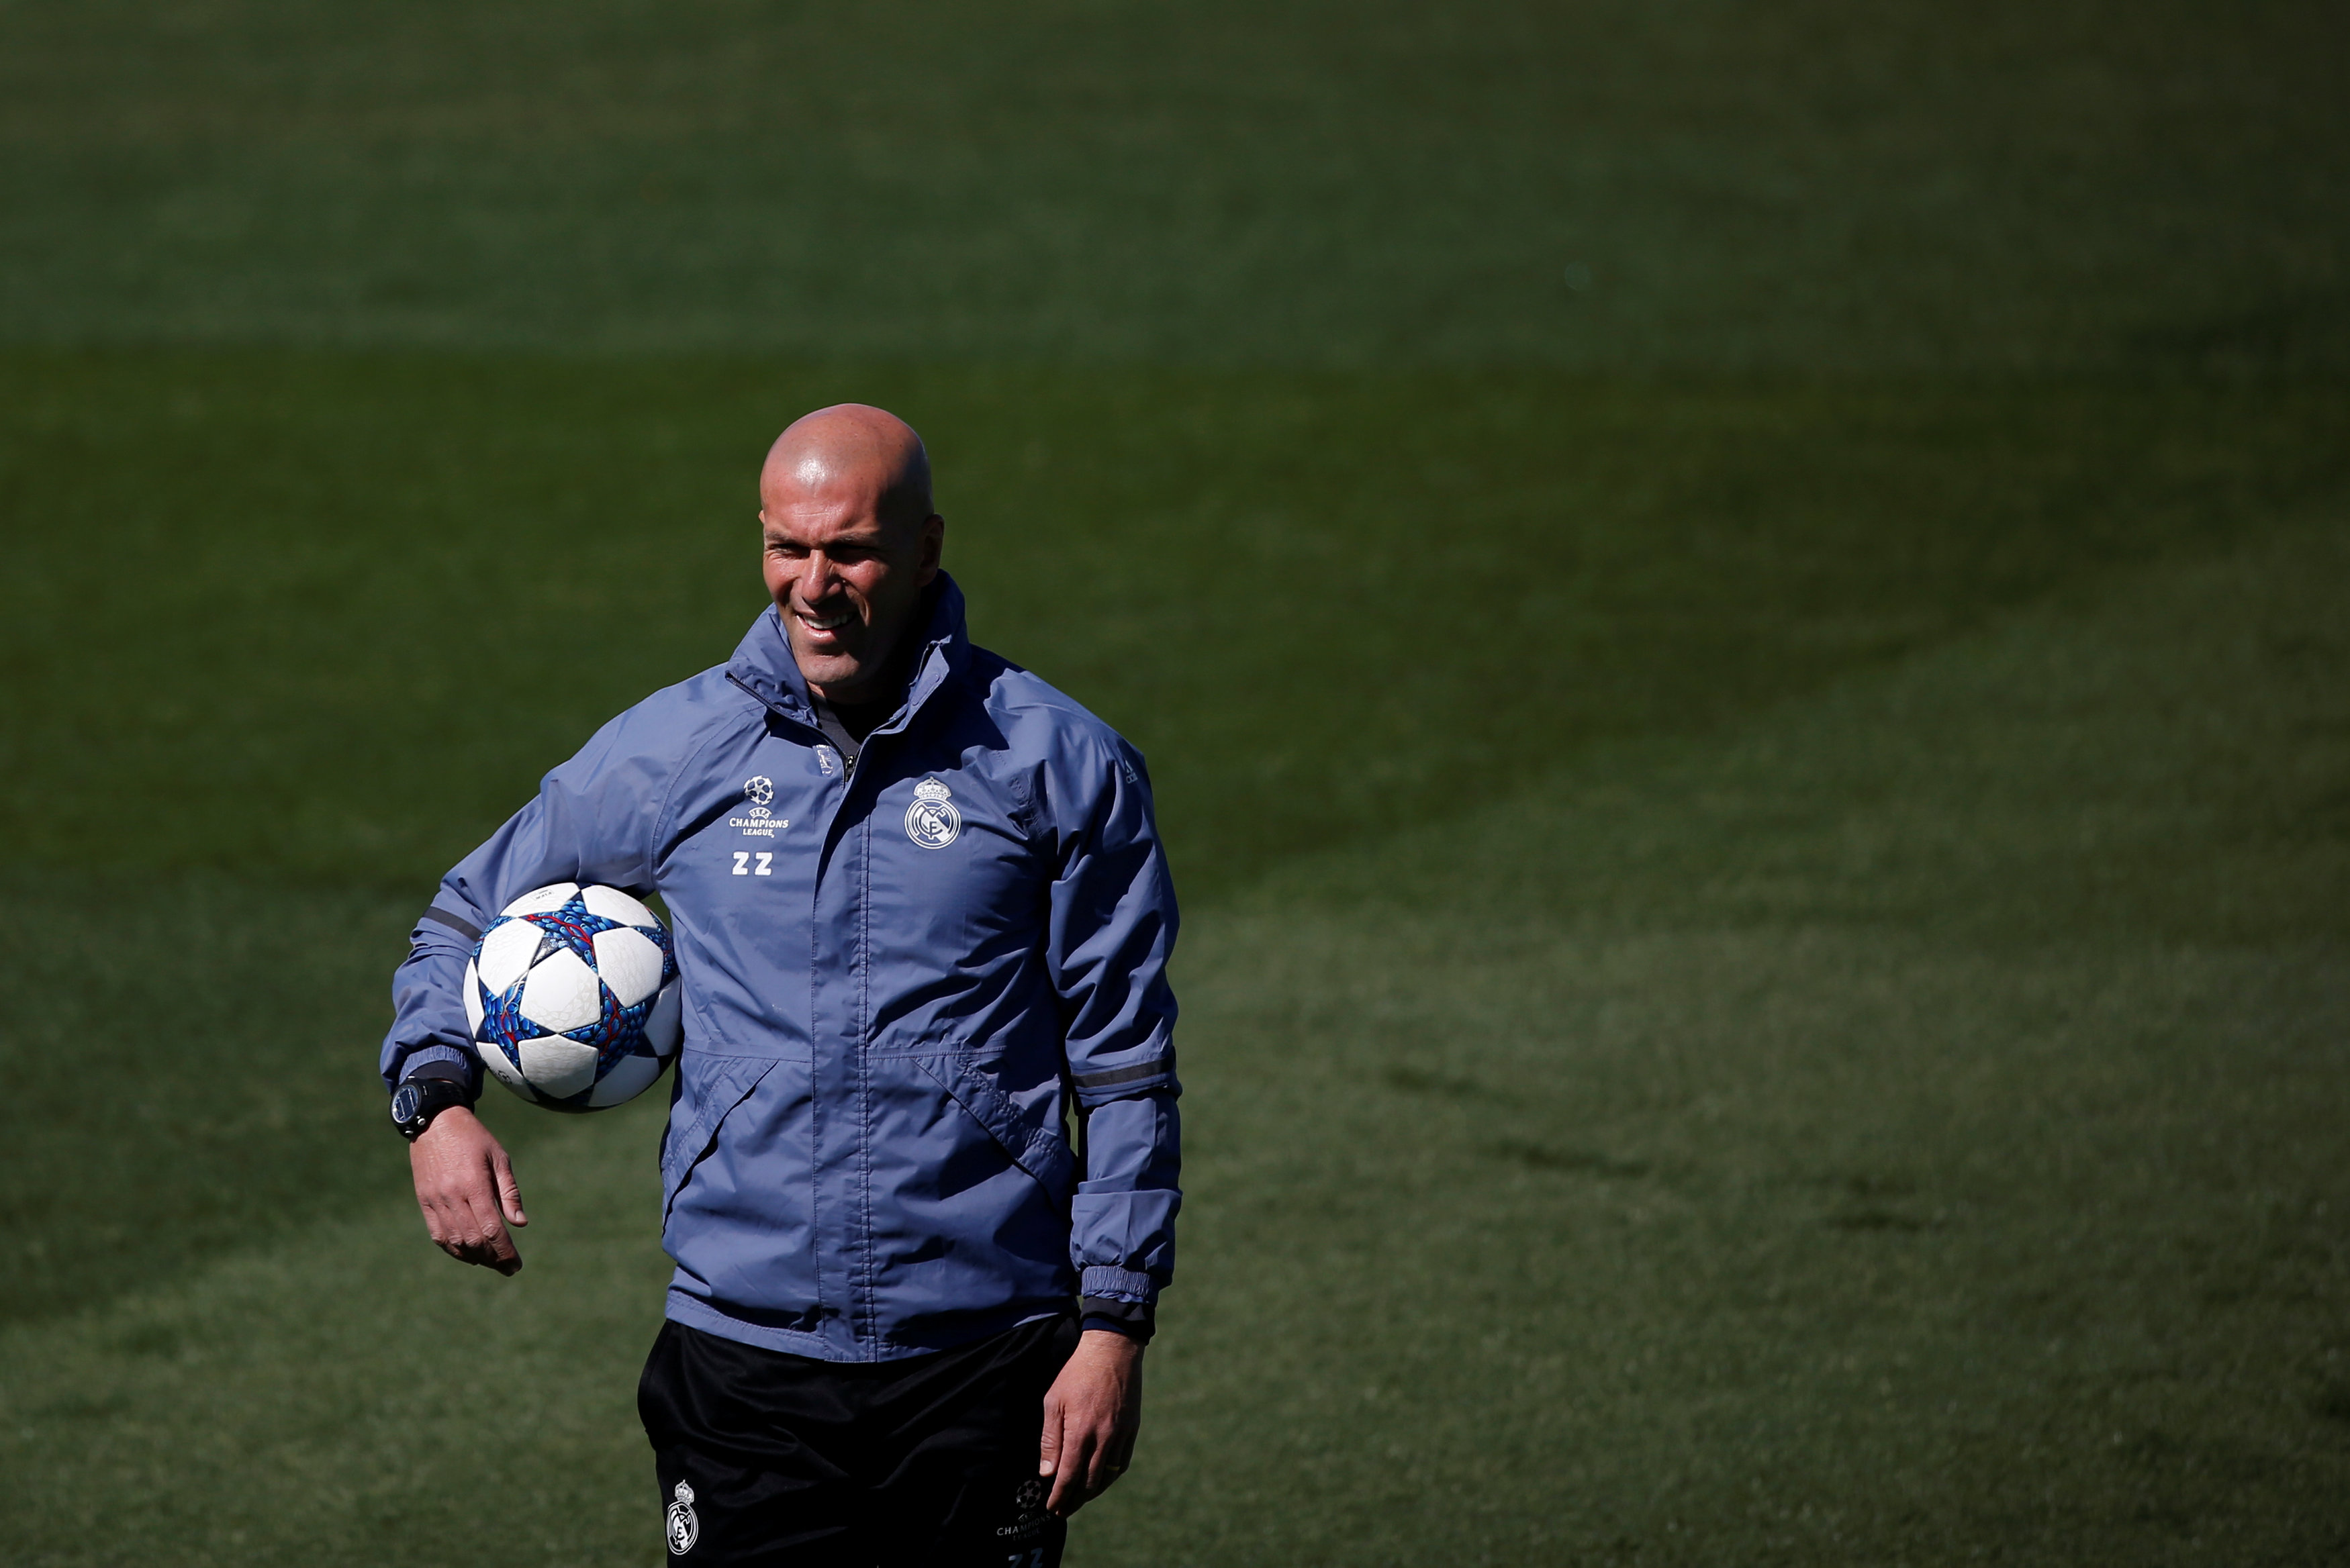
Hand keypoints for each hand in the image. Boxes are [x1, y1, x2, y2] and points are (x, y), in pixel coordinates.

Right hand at [407, 1106, 527, 1274]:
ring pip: (455, 1241)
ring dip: (475, 1257)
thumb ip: (509, 1192)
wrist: (434, 1123)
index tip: (516, 1264)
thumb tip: (520, 1224)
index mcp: (473, 1184)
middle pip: (473, 1240)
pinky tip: (468, 1254)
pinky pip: (438, 1235)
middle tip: (508, 1267)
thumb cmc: (474, 1139)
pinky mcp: (424, 1201)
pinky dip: (453, 1249)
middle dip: (493, 1258)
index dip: (505, 1250)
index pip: (491, 1229)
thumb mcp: (499, 1158)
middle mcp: (452, 1195)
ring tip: (492, 1262)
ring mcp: (435, 1200)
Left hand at [1037, 1328, 1144, 1515]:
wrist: (1112, 1351)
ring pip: (1107, 1477)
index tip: (1051, 1508)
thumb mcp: (1054, 1401)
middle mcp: (1103, 1438)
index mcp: (1080, 1431)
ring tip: (1079, 1499)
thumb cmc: (1077, 1374)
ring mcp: (1120, 1435)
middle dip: (1074, 1500)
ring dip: (1092, 1493)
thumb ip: (1050, 1439)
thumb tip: (1047, 1472)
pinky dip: (1110, 1477)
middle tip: (1062, 1510)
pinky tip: (1101, 1480)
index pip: (1068, 1476)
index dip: (1059, 1496)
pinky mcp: (1132, 1429)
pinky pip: (1122, 1463)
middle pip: (1089, 1483)